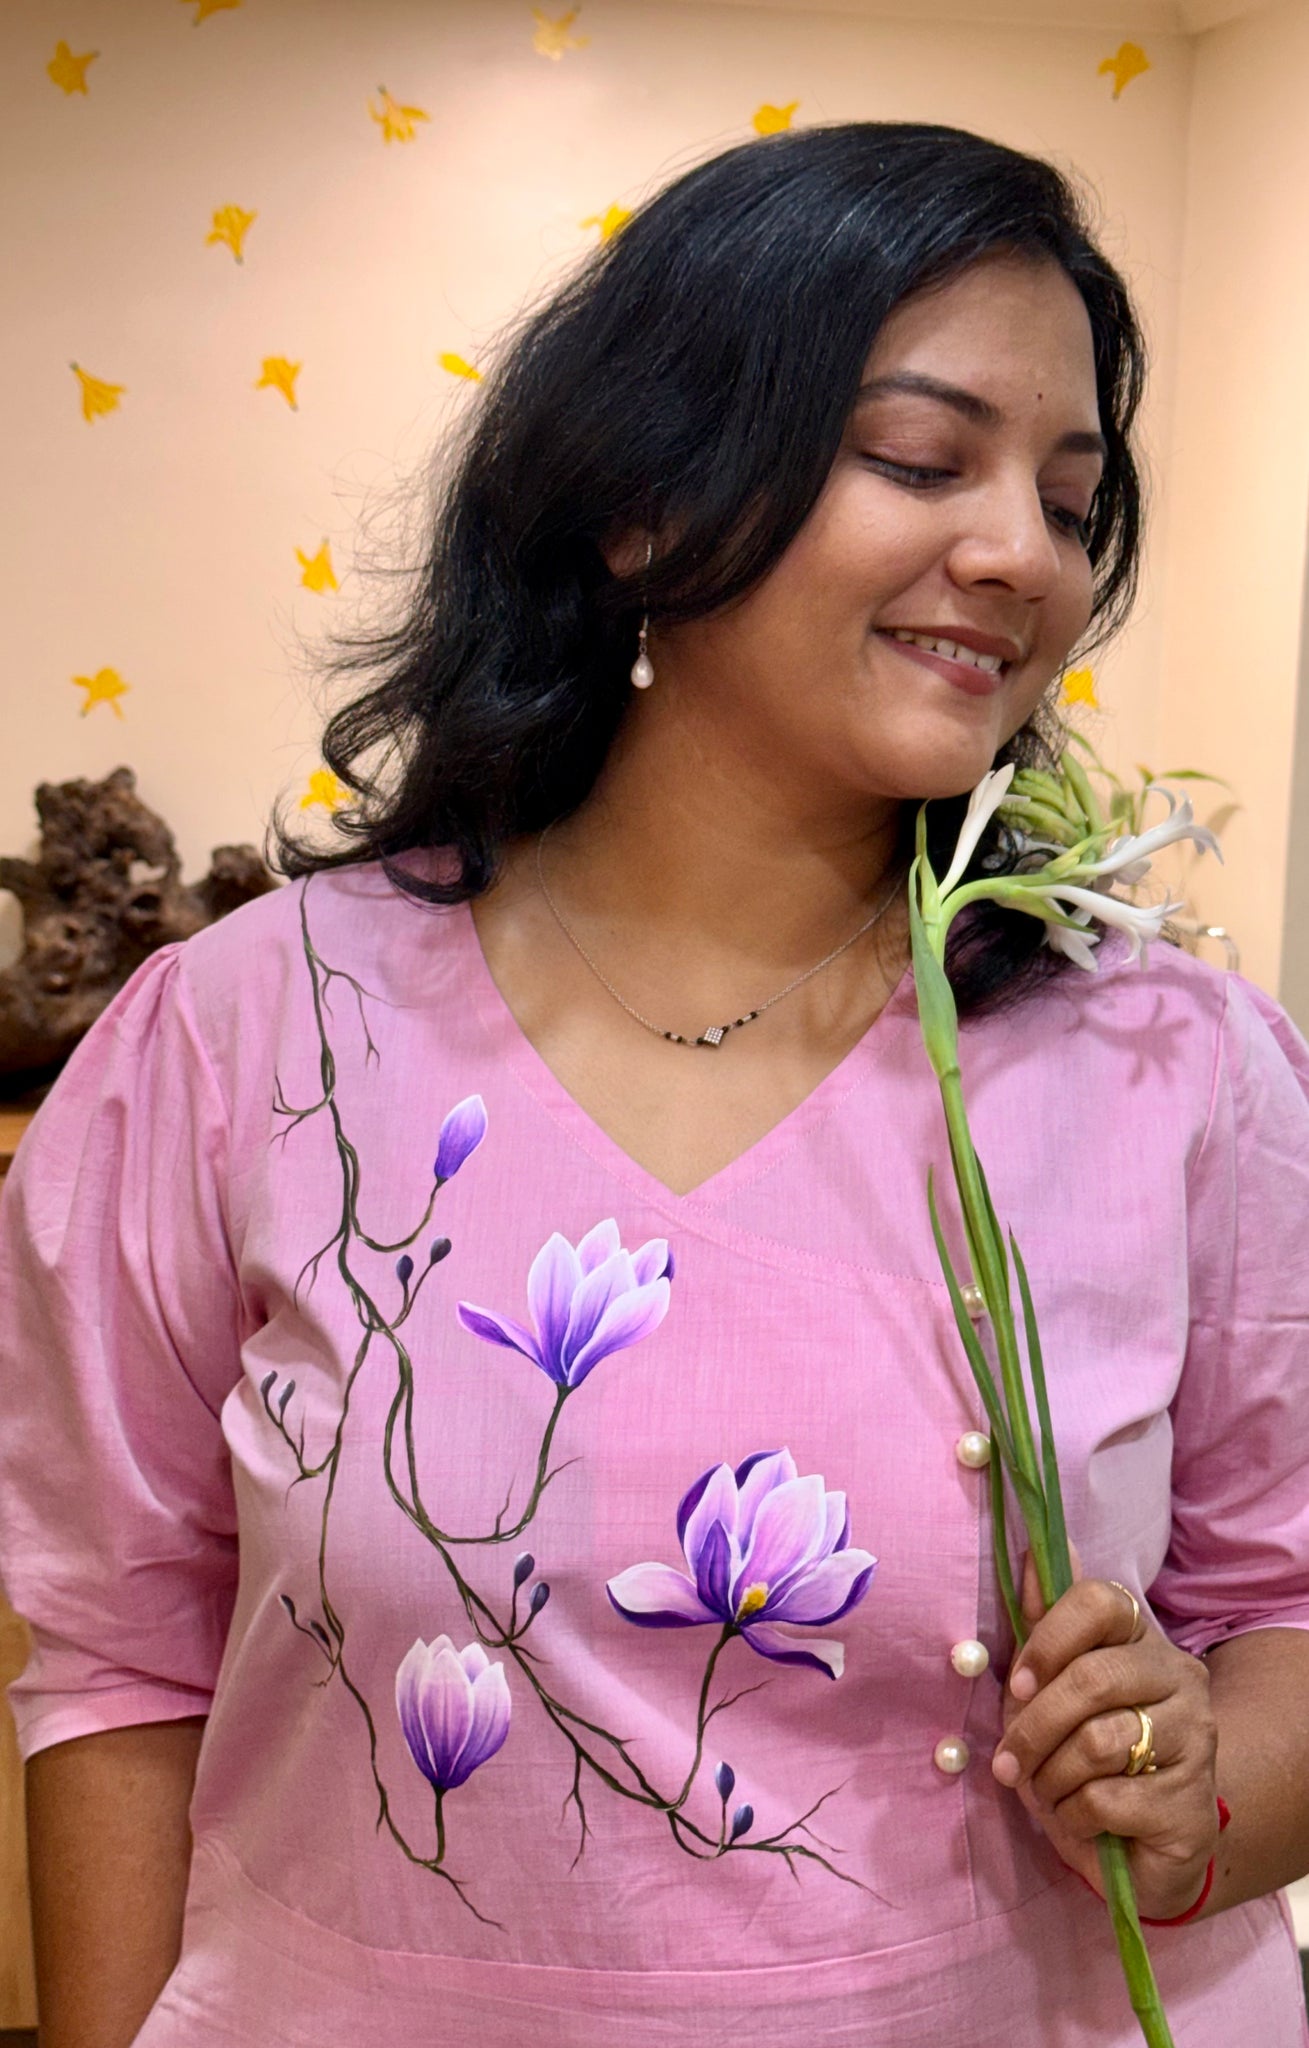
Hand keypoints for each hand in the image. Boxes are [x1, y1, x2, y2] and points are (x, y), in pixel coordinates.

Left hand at [990, 1553, 1219, 1919]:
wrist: (1140, 1849)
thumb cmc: (1086, 1759)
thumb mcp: (1053, 1690)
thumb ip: (1044, 1624)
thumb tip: (1030, 1550)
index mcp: (1144, 1639)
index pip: (1100, 1601)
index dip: (1048, 1639)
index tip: (1015, 1683)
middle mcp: (1181, 1679)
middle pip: (1092, 1678)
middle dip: (1034, 1726)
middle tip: (1008, 1762)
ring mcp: (1195, 1741)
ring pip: (1097, 1742)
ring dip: (1050, 1776)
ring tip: (1047, 1792)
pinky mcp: (1191, 1805)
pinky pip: (1107, 1799)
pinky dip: (1074, 1815)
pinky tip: (1080, 1820)